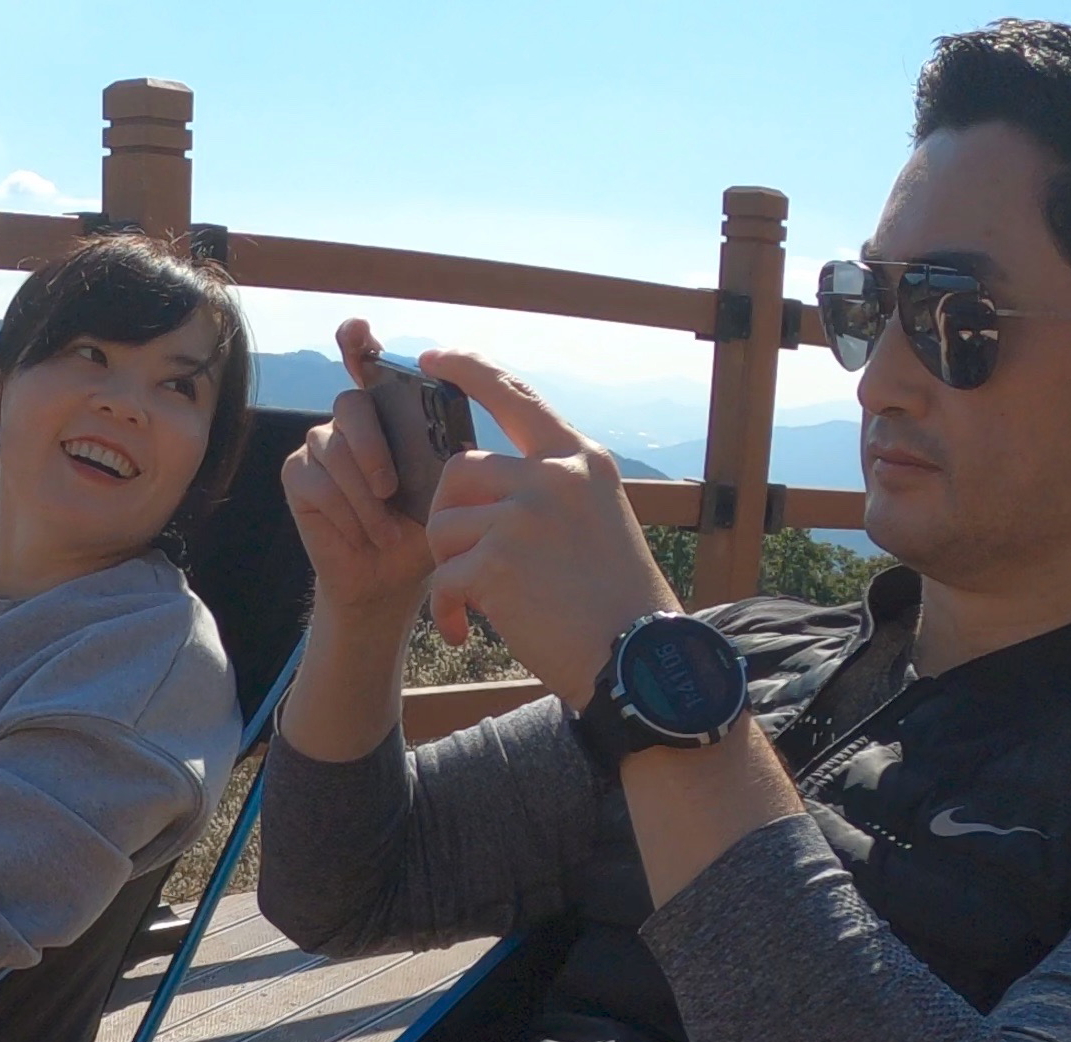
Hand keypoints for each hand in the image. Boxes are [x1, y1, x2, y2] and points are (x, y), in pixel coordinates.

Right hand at [279, 320, 439, 624]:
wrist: (388, 577)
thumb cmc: (420, 527)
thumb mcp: (440, 486)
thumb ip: (436, 451)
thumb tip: (442, 437)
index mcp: (388, 413)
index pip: (366, 362)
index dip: (357, 341)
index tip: (357, 328)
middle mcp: (350, 421)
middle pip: (351, 404)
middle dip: (371, 446)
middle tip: (391, 487)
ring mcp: (319, 446)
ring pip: (334, 448)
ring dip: (364, 496)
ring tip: (385, 528)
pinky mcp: (297, 476)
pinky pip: (316, 481)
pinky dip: (345, 512)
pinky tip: (360, 532)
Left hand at [410, 350, 681, 699]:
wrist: (636, 657)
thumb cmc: (615, 599)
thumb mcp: (597, 518)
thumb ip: (550, 488)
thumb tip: (483, 480)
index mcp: (580, 459)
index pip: (516, 395)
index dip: (470, 369)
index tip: (434, 356)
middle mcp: (553, 476)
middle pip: (458, 469)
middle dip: (448, 513)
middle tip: (461, 557)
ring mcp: (524, 516)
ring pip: (443, 523)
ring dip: (447, 565)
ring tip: (474, 600)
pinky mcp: (496, 561)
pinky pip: (442, 577)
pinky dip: (447, 608)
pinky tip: (467, 629)